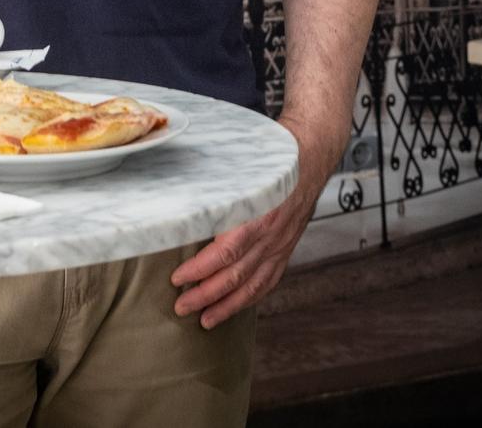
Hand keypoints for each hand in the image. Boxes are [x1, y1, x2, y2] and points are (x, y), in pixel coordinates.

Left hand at [169, 115, 343, 328]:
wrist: (307, 161)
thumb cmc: (268, 163)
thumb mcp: (237, 171)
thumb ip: (213, 192)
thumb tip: (175, 203)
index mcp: (255, 216)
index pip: (225, 253)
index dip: (200, 270)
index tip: (177, 278)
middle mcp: (269, 236)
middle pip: (235, 276)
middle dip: (206, 295)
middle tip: (181, 307)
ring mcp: (279, 247)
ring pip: (252, 285)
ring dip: (227, 306)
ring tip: (204, 320)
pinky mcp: (285, 251)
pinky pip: (268, 281)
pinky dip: (249, 298)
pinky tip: (233, 307)